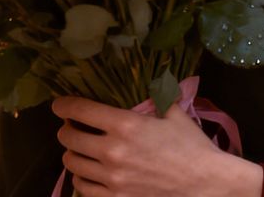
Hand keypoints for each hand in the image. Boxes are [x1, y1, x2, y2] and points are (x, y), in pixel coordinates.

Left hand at [51, 96, 263, 196]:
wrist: (204, 183)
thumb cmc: (191, 147)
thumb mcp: (174, 114)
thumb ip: (157, 96)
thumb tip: (153, 78)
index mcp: (126, 125)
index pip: (80, 111)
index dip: (64, 105)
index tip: (59, 104)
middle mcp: (112, 151)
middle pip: (68, 138)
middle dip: (66, 129)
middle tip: (72, 127)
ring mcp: (111, 178)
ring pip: (72, 163)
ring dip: (72, 153)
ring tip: (79, 149)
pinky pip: (82, 187)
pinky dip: (81, 177)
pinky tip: (88, 172)